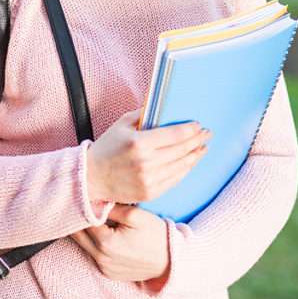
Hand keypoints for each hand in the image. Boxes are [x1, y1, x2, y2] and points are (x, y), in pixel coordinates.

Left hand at [70, 204, 170, 285]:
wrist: (171, 261)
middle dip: (78, 219)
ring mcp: (104, 268)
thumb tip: (92, 202)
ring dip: (86, 232)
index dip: (81, 207)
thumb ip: (109, 208)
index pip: (82, 221)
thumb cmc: (155, 235)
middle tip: (81, 205)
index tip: (83, 196)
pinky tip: (104, 232)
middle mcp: (101, 259)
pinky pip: (94, 255)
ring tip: (94, 217)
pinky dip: (95, 243)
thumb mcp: (135, 215)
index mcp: (106, 243)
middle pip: (77, 236)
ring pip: (85, 245)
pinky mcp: (108, 273)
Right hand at [86, 110, 210, 203]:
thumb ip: (143, 114)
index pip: (175, 134)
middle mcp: (146, 163)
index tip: (198, 125)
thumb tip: (162, 106)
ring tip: (202, 148)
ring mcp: (149, 180)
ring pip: (182, 166)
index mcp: (139, 143)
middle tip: (207, 134)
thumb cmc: (106, 148)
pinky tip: (189, 162)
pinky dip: (185, 170)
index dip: (191, 129)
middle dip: (198, 140)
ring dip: (195, 156)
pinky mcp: (150, 193)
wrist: (90, 178)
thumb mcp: (121, 124)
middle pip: (182, 150)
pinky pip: (175, 180)